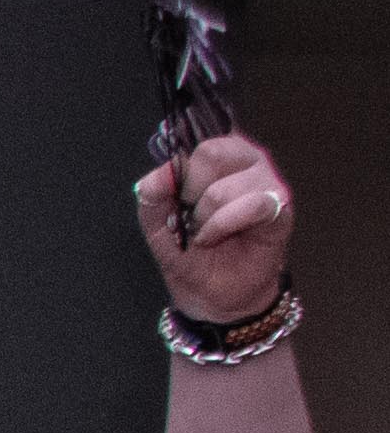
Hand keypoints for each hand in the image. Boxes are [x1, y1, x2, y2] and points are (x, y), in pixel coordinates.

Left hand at [143, 129, 298, 322]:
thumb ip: (152, 195)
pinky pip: (252, 204)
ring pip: (224, 187)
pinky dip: (222, 225)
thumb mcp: (156, 224)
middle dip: (189, 192)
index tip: (174, 197)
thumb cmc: (188, 253)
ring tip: (205, 232)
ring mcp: (268, 180)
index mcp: (218, 155)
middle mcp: (247, 159)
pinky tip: (215, 237)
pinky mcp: (281, 206)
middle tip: (191, 216)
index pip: (195, 139)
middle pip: (211, 152)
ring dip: (204, 217)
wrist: (210, 293)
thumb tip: (157, 177)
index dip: (177, 170)